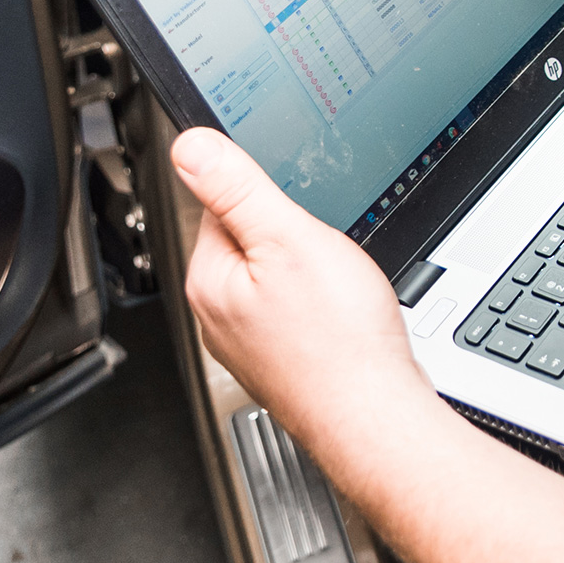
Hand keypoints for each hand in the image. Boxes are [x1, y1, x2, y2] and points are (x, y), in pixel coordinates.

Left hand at [172, 127, 435, 451]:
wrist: (374, 415)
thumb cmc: (336, 340)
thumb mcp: (289, 239)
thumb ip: (237, 189)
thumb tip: (189, 146)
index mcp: (209, 280)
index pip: (220, 205)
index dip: (264, 193)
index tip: (293, 200)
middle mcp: (219, 317)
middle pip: (249, 241)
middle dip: (287, 234)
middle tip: (323, 249)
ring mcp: (251, 343)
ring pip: (275, 278)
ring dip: (306, 270)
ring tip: (335, 285)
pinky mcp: (283, 360)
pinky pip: (294, 312)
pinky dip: (319, 305)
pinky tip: (341, 314)